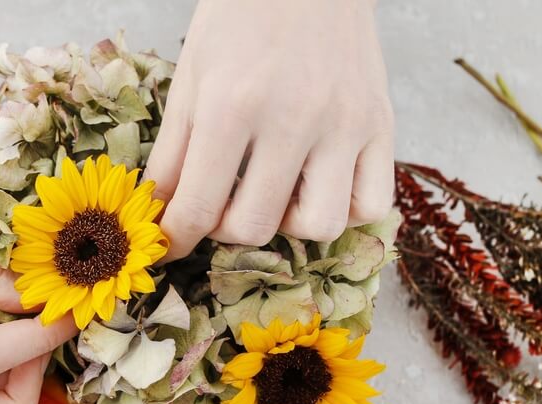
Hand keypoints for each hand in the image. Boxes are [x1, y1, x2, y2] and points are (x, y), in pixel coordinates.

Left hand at [146, 0, 393, 257]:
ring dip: (288, 225)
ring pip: (319, 227)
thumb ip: (171, 155)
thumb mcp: (190, 80)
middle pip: (254, 227)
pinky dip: (344, 210)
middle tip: (221, 203)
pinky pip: (371, 205)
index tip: (171, 244)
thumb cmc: (240, 20)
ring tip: (274, 194)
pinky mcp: (382, 123)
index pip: (198, 208)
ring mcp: (345, 124)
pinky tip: (319, 186)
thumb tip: (159, 217)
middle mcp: (293, 119)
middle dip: (225, 229)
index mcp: (231, 107)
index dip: (176, 239)